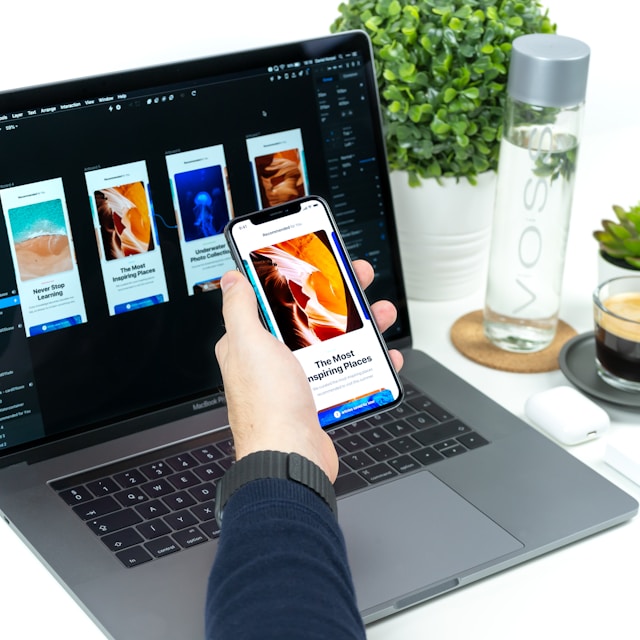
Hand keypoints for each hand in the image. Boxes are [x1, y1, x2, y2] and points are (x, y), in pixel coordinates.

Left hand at [214, 260, 402, 481]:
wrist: (291, 457)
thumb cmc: (268, 406)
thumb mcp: (249, 344)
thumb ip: (239, 308)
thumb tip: (230, 279)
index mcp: (251, 343)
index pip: (273, 299)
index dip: (297, 279)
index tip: (319, 264)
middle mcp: (272, 361)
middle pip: (308, 318)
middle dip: (337, 299)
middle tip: (359, 281)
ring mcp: (296, 380)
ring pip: (331, 344)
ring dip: (358, 327)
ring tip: (380, 315)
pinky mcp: (317, 398)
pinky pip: (343, 373)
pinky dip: (364, 362)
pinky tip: (382, 357)